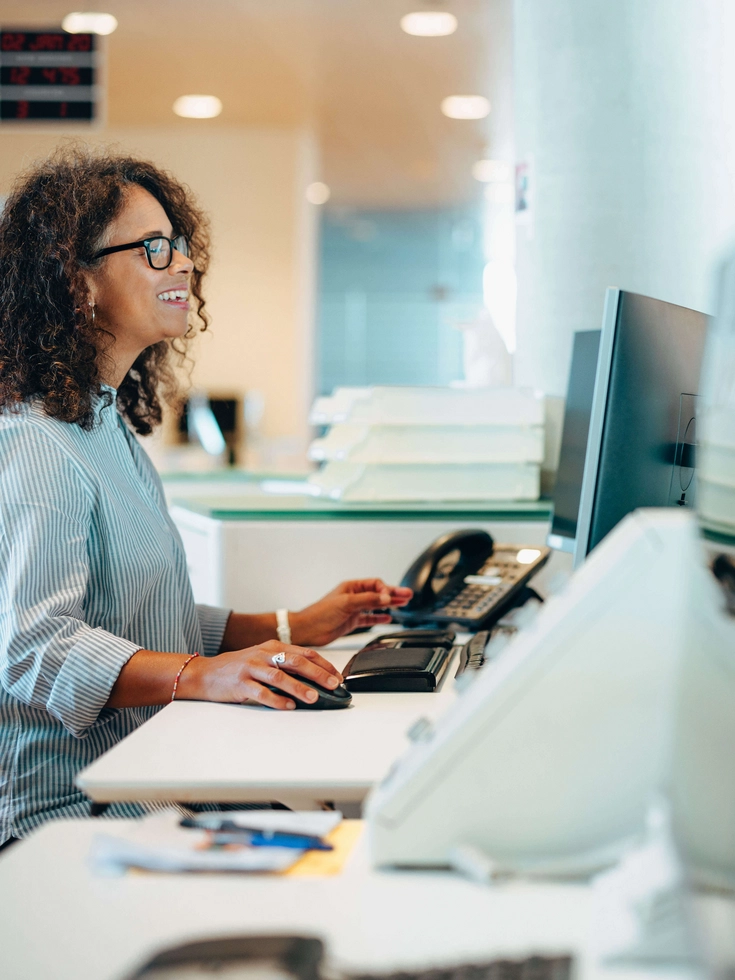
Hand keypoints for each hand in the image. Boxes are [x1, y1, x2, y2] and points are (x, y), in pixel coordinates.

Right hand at [179, 640, 343, 710]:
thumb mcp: (264, 659)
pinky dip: (276, 700)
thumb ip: (285, 664)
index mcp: (273, 647)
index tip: (337, 676)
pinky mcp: (240, 683)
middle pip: (295, 661)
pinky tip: (288, 706)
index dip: (323, 664)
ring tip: (314, 697)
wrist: (206, 673)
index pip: (304, 652)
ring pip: (279, 677)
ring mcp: (251, 668)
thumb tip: (315, 678)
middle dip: (317, 673)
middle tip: (333, 684)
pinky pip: (261, 693)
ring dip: (299, 687)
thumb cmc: (240, 667)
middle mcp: (263, 654)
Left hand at [290, 578, 412, 646]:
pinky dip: (379, 618)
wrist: (307, 630)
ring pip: (376, 605)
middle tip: (408, 595)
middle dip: (393, 594)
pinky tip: (387, 618)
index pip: (375, 584)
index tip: (391, 598)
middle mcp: (353, 596)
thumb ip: (367, 600)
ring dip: (389, 605)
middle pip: (378, 593)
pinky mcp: (352, 621)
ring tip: (403, 604)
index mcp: (351, 587)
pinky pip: (369, 618)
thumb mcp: (346, 603)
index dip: (385, 590)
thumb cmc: (320, 613)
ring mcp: (353, 609)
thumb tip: (384, 597)